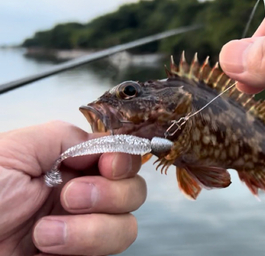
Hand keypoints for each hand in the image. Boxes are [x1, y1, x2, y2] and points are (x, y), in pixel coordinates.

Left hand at [0, 121, 145, 254]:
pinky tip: (47, 250)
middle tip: (70, 198)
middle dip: (108, 195)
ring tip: (46, 234)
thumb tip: (108, 143)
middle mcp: (79, 195)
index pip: (120, 157)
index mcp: (65, 164)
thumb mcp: (15, 150)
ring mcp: (81, 231)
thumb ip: (65, 136)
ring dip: (91, 231)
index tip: (108, 166)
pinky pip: (108, 255)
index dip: (123, 160)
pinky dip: (83, 250)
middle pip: (133, 191)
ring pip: (126, 227)